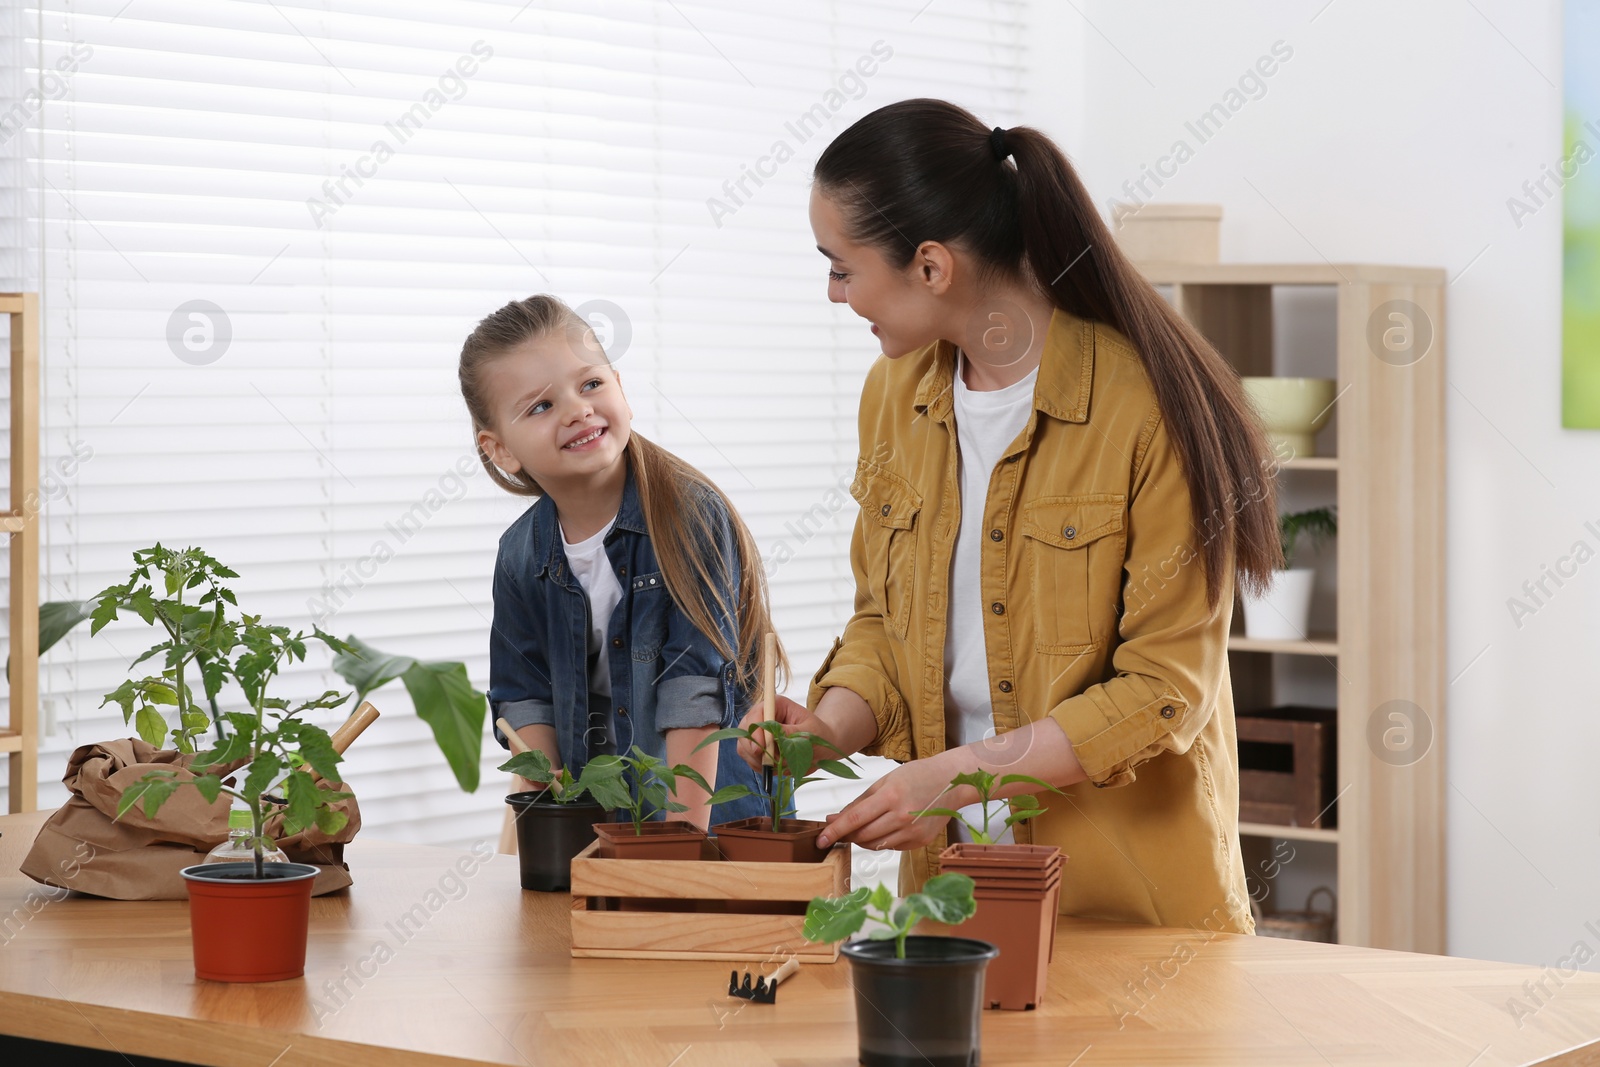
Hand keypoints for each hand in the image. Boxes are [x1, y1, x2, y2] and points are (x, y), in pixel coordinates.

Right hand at [735, 694, 811, 772]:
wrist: (821, 747)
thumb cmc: (818, 734)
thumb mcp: (809, 732)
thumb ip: (789, 733)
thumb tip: (771, 738)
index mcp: (776, 705)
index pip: (757, 714)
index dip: (755, 730)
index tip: (762, 746)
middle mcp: (763, 717)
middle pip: (744, 730)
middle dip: (755, 749)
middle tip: (770, 761)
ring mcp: (758, 733)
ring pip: (744, 747)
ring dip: (759, 760)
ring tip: (779, 765)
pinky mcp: (757, 748)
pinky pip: (750, 759)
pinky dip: (761, 767)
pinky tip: (776, 767)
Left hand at [816, 754, 970, 851]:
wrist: (952, 781)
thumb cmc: (917, 775)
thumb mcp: (885, 781)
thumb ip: (859, 802)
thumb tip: (834, 818)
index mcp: (891, 796)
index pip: (854, 819)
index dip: (834, 831)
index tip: (820, 839)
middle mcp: (902, 817)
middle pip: (862, 835)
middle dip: (846, 835)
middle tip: (838, 831)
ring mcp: (913, 831)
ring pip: (875, 844)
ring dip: (861, 839)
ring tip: (860, 828)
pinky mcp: (920, 841)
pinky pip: (891, 846)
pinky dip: (881, 840)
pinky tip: (884, 828)